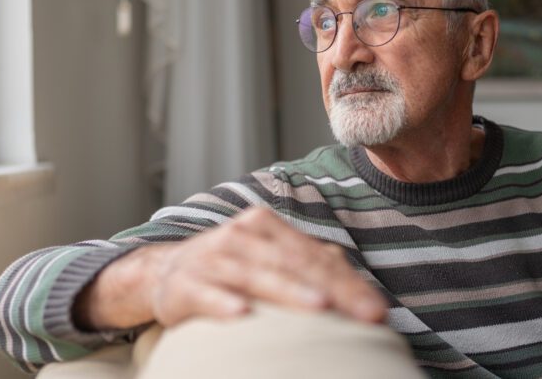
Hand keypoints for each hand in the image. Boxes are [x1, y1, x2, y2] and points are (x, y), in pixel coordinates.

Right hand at [74, 207, 387, 329]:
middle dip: (333, 289)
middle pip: (294, 263)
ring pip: (257, 275)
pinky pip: (208, 294)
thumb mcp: (270, 260)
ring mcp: (213, 258)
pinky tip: (242, 314)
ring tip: (319, 307)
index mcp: (266, 226)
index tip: (377, 312)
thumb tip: (365, 297)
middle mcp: (242, 235)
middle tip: (364, 315)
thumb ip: (311, 269)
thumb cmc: (232, 269)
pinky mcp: (186, 284)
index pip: (316, 255)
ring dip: (289, 291)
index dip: (349, 283)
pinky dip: (224, 303)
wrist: (164, 270)